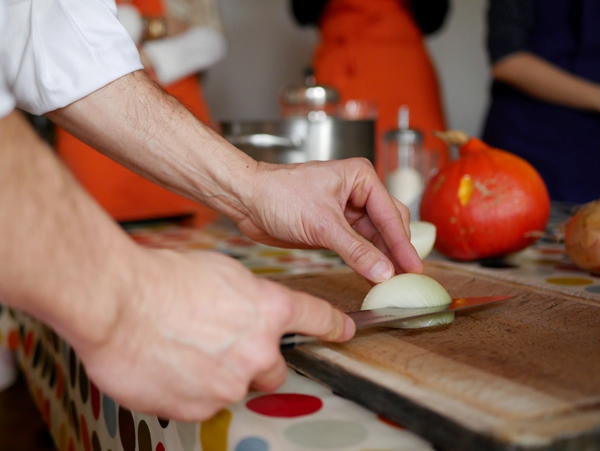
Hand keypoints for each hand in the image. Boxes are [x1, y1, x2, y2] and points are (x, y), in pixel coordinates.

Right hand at [75, 248, 353, 420]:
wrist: (119, 304)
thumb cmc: (164, 279)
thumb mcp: (221, 271)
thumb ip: (247, 297)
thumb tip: (249, 311)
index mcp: (269, 309)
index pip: (316, 318)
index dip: (333, 325)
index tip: (343, 331)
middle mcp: (259, 350)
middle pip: (276, 369)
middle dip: (257, 361)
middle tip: (225, 346)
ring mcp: (232, 383)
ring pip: (239, 387)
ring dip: (221, 375)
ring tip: (187, 351)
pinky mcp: (202, 407)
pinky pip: (206, 404)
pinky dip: (193, 391)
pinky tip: (172, 367)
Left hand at [235, 158, 423, 282]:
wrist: (246, 200)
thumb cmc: (277, 193)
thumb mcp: (321, 224)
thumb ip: (355, 250)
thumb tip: (383, 271)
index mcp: (360, 178)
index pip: (390, 214)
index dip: (402, 244)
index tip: (413, 267)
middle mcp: (357, 192)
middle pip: (388, 225)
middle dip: (396, 251)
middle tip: (406, 277)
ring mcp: (346, 211)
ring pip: (374, 238)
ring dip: (382, 258)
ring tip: (393, 281)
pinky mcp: (333, 228)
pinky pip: (357, 247)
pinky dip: (365, 261)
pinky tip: (373, 275)